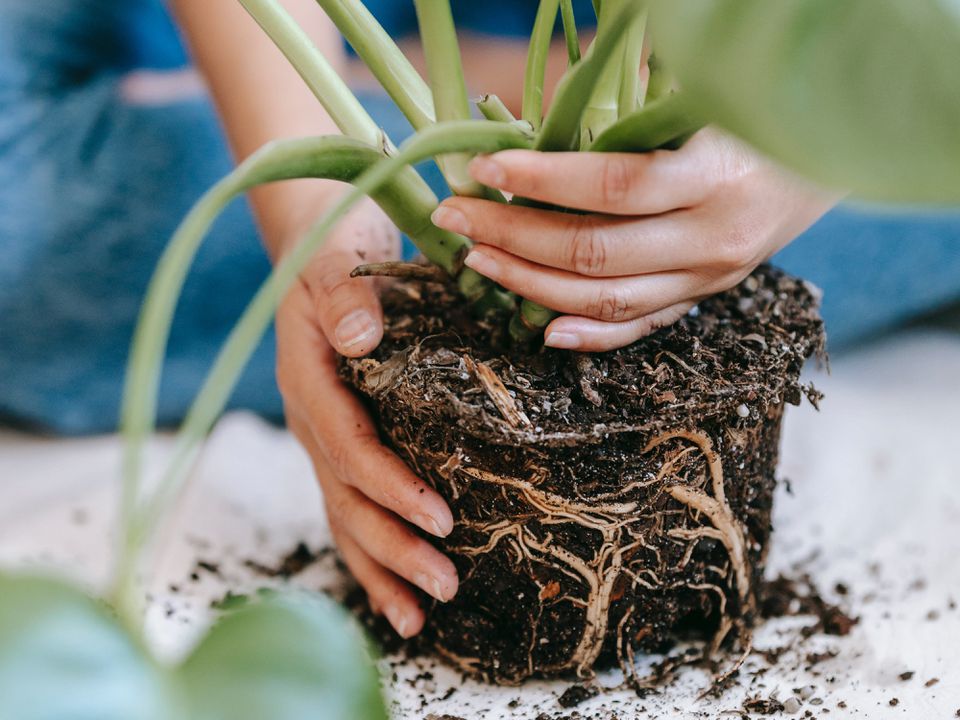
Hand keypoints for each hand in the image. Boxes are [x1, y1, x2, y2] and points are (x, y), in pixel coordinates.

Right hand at [274, 197, 457, 637]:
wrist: (317, 242)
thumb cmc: (334, 246)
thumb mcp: (337, 258)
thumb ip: (344, 296)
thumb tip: (361, 340)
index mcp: (312, 379)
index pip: (349, 446)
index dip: (391, 486)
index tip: (440, 517)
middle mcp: (312, 417)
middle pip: (347, 498)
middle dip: (394, 546)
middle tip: (445, 585)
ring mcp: (322, 435)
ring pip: (345, 514)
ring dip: (381, 566)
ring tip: (420, 615)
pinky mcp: (340, 440)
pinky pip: (350, 504)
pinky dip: (374, 549)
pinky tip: (401, 590)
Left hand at [431, 129, 836, 350]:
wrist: (828, 155)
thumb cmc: (755, 114)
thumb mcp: (705, 99)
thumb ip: (632, 113)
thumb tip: (535, 114)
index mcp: (716, 176)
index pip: (612, 186)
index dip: (541, 180)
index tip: (482, 167)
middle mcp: (714, 237)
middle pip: (594, 251)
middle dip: (512, 235)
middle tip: (456, 217)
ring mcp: (710, 277)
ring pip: (606, 298)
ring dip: (530, 283)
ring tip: (477, 262)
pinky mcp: (705, 297)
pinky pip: (642, 328)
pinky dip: (590, 335)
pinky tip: (541, 328)